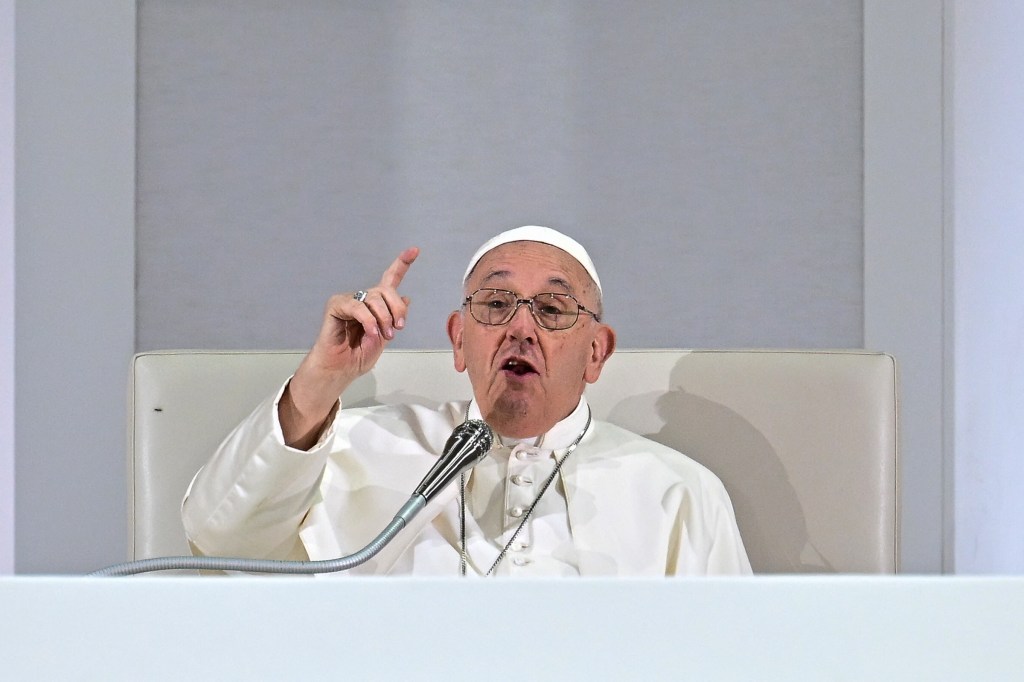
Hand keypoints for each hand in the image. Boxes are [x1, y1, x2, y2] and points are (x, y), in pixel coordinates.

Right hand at [281, 247, 418, 446]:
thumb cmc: (358, 356)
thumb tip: (407, 298)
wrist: (340, 369)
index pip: (390, 280)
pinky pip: (358, 306)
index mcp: (375, 305)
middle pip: (386, 289)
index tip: (415, 250)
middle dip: (397, 307)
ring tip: (384, 335)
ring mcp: (349, 300)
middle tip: (399, 327)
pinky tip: (371, 332)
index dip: (402, 264)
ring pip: (374, 298)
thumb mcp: (385, 337)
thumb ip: (394, 318)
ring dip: (384, 318)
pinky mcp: (336, 305)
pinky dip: (368, 320)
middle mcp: (363, 299)